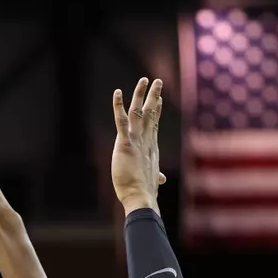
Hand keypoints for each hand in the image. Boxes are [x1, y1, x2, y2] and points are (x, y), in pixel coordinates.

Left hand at [111, 76, 166, 213]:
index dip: (156, 110)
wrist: (140, 197)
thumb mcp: (150, 180)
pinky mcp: (125, 143)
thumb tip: (160, 179)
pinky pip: (121, 120)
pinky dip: (118, 105)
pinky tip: (117, 93)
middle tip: (157, 81)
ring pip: (139, 111)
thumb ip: (155, 176)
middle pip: (150, 113)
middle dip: (154, 96)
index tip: (159, 98)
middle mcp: (145, 139)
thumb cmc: (144, 191)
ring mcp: (136, 139)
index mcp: (150, 147)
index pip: (153, 124)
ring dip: (141, 94)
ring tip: (144, 80)